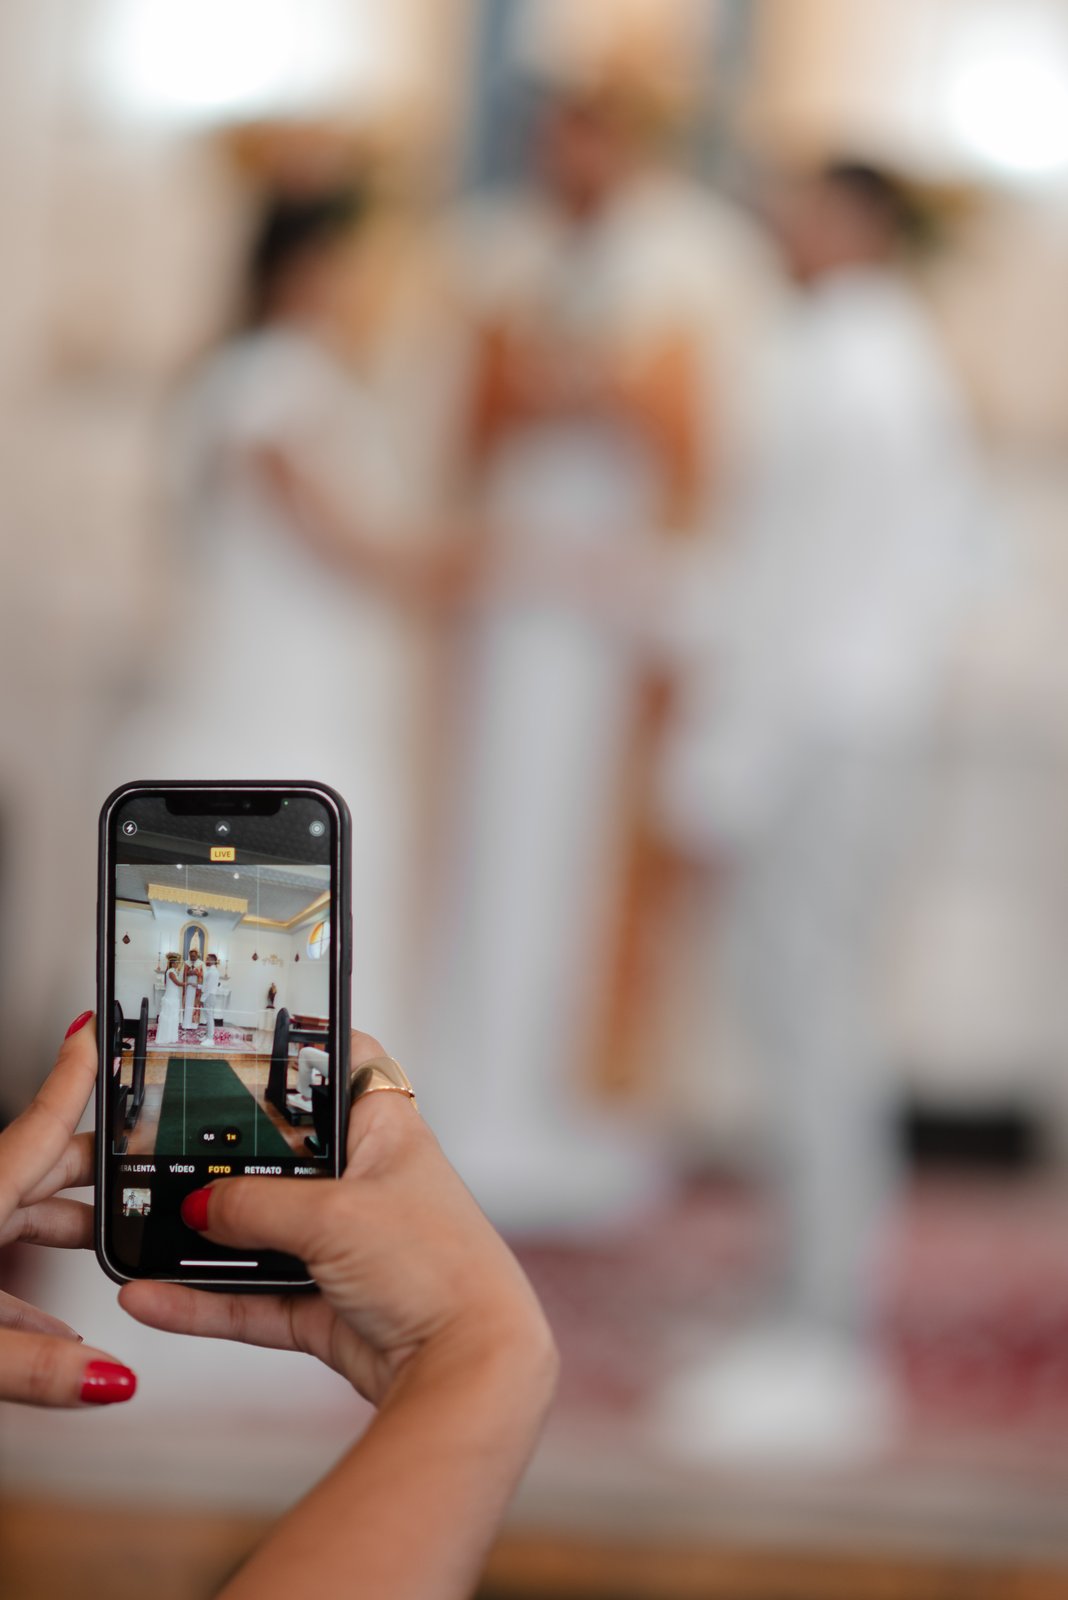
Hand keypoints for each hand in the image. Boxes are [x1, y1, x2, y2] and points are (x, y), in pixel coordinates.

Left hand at [0, 1014, 136, 1405]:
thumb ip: (33, 1364)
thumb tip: (104, 1374)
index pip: (45, 1120)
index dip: (79, 1073)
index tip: (97, 1029)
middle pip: (46, 1168)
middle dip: (100, 1171)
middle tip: (146, 1167)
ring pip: (22, 1216)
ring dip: (69, 1235)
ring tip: (113, 1252)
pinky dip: (32, 1290)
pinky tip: (53, 1326)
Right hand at [120, 1032, 555, 1407]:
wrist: (466, 1370)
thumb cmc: (438, 1270)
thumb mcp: (336, 1217)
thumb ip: (258, 1205)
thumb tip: (200, 1207)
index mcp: (385, 1134)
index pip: (345, 1067)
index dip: (302, 1050)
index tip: (243, 1042)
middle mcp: (364, 1184)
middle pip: (284, 1155)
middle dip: (227, 1158)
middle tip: (165, 1147)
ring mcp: (344, 1247)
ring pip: (259, 1232)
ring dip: (205, 1239)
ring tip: (142, 1231)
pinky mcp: (325, 1305)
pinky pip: (250, 1297)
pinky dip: (203, 1300)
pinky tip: (152, 1298)